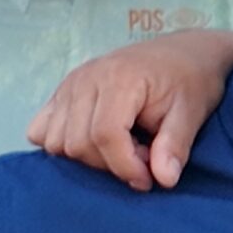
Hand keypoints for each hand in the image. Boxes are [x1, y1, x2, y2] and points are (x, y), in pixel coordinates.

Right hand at [25, 29, 232, 189]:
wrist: (185, 54)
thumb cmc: (191, 81)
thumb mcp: (192, 112)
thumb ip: (175, 146)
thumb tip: (163, 179)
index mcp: (120, 78)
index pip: (104, 135)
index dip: (125, 166)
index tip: (148, 179)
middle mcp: (86, 77)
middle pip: (77, 143)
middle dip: (110, 164)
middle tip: (144, 158)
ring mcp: (70, 83)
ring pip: (56, 141)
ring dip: (87, 157)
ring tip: (124, 148)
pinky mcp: (63, 91)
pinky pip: (40, 129)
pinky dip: (63, 144)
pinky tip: (96, 142)